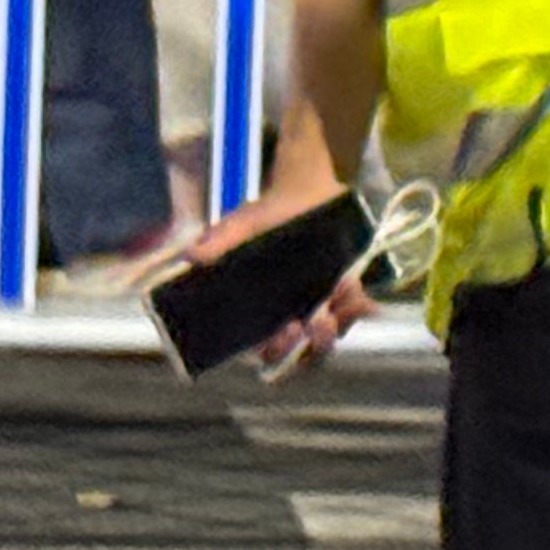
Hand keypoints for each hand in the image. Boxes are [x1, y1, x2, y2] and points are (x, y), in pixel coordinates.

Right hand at [183, 177, 374, 380]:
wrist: (304, 192)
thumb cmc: (265, 218)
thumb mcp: (240, 226)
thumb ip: (219, 242)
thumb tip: (192, 254)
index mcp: (261, 318)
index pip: (267, 353)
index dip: (278, 351)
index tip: (286, 330)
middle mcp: (291, 321)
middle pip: (305, 356)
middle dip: (316, 345)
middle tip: (320, 321)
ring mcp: (320, 310)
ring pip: (333, 337)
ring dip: (341, 322)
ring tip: (342, 291)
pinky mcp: (344, 296)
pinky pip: (354, 313)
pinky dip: (358, 305)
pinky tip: (355, 287)